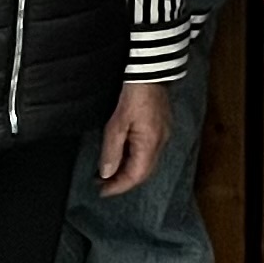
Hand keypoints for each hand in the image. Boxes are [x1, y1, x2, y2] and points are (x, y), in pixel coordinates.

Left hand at [97, 81, 172, 195]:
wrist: (150, 70)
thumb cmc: (133, 94)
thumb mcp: (116, 123)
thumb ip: (112, 151)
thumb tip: (107, 174)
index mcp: (151, 145)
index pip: (135, 176)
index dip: (119, 187)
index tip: (102, 192)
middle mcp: (160, 144)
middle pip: (142, 173)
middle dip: (122, 181)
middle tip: (101, 184)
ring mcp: (162, 135)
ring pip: (145, 163)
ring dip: (127, 170)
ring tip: (108, 172)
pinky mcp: (160, 127)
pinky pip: (147, 152)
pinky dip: (133, 159)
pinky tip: (121, 155)